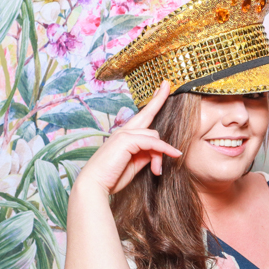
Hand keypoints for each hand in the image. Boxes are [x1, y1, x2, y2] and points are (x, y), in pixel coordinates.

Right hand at [76, 81, 182, 195]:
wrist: (94, 185)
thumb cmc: (112, 177)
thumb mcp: (134, 164)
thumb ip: (146, 154)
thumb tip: (158, 150)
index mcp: (123, 135)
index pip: (141, 117)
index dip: (152, 103)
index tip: (160, 90)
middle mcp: (123, 131)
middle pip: (146, 113)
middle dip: (158, 99)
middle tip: (167, 84)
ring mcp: (124, 134)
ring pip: (154, 136)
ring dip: (160, 154)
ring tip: (157, 170)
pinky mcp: (126, 140)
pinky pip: (153, 142)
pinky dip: (164, 149)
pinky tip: (174, 154)